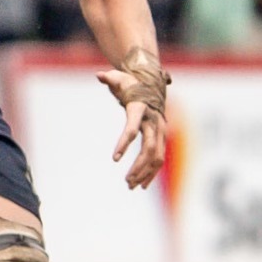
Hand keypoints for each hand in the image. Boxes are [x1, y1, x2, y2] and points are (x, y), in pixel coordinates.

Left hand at [98, 65, 167, 188]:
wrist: (151, 84)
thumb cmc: (131, 83)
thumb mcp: (119, 78)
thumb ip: (110, 78)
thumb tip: (99, 76)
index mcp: (140, 109)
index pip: (132, 129)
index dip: (124, 143)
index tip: (114, 158)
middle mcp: (154, 121)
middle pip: (149, 148)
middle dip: (139, 166)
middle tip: (126, 181)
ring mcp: (160, 130)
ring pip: (157, 157)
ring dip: (145, 173)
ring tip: (131, 186)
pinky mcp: (162, 137)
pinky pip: (159, 158)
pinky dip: (151, 172)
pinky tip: (141, 184)